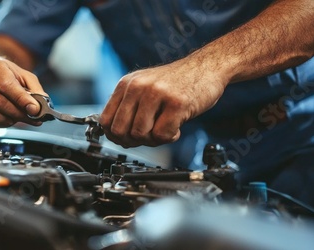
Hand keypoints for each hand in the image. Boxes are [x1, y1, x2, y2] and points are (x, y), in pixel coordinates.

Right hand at [0, 56, 45, 127]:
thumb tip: (38, 107)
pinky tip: (7, 118)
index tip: (34, 109)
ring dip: (10, 120)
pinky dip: (0, 124)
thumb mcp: (24, 77)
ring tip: (19, 117)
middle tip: (32, 118)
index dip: (21, 99)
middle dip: (18, 113)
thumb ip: (35, 90)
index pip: (5, 84)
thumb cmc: (7, 76)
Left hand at [100, 58, 226, 146]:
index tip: (128, 138)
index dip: (116, 136)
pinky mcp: (176, 103)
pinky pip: (162, 135)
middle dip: (134, 141)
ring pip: (140, 134)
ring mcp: (156, 93)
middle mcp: (137, 86)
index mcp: (126, 84)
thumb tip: (115, 136)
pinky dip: (170, 137)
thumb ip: (128, 107)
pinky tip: (177, 127)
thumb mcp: (144, 87)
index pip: (106, 121)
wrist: (208, 66)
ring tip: (165, 129)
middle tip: (149, 136)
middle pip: (120, 131)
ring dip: (153, 140)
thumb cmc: (177, 82)